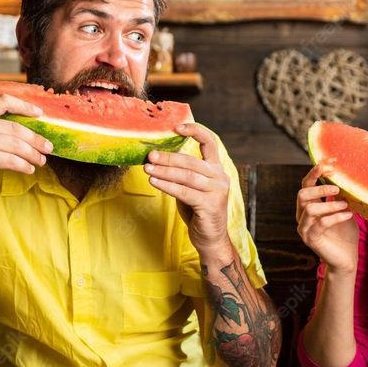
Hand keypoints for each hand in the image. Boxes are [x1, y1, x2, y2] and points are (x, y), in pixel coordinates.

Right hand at [0, 95, 52, 209]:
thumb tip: (19, 132)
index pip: (2, 101)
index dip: (24, 105)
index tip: (40, 113)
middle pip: (15, 127)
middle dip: (35, 138)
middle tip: (48, 147)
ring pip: (16, 144)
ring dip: (33, 154)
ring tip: (42, 161)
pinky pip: (11, 160)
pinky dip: (23, 165)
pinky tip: (29, 170)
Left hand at [145, 124, 230, 256]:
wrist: (210, 239)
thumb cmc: (198, 211)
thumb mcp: (191, 188)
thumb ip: (183, 173)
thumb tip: (157, 159)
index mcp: (216, 169)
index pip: (210, 142)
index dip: (194, 130)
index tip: (175, 127)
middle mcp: (220, 177)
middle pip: (191, 161)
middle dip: (168, 157)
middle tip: (150, 155)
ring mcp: (217, 191)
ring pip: (186, 176)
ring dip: (164, 171)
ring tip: (147, 168)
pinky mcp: (210, 205)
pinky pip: (184, 192)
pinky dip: (167, 186)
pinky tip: (154, 182)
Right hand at [296, 160, 358, 274]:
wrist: (346, 259)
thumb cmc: (344, 234)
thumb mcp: (343, 210)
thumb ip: (339, 196)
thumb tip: (345, 176)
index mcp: (308, 206)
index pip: (306, 184)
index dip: (315, 172)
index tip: (330, 163)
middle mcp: (302, 215)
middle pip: (302, 194)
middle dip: (319, 187)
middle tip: (337, 187)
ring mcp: (304, 228)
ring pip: (309, 208)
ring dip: (329, 204)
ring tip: (345, 205)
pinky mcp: (311, 239)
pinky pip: (320, 223)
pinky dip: (335, 216)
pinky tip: (348, 215)